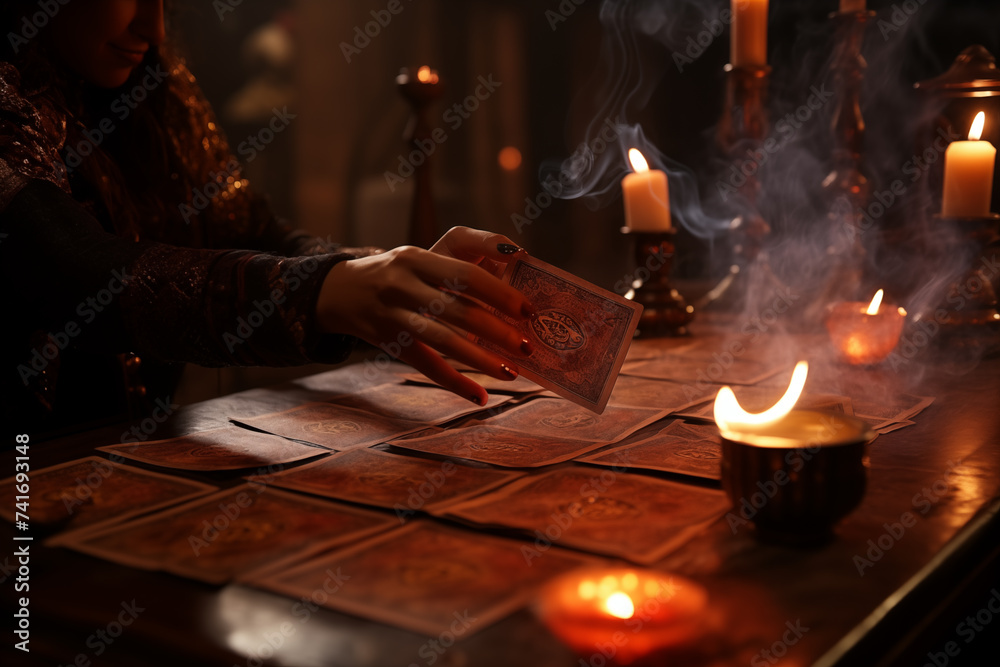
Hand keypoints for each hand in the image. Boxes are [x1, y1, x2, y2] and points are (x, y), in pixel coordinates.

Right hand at [317, 226, 534, 404]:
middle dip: (497, 330)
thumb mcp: (428, 252)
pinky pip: (426, 365)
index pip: (465, 275)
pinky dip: (455, 383)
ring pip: (443, 341)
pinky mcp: (388, 343)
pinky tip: (480, 396)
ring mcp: (392, 316)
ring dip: (481, 359)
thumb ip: (471, 249)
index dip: (499, 293)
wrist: (340, 291)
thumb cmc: (402, 269)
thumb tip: (518, 255)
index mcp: (417, 257)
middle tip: (527, 345)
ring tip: (512, 371)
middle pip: (457, 310)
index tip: (527, 310)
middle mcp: (401, 285)